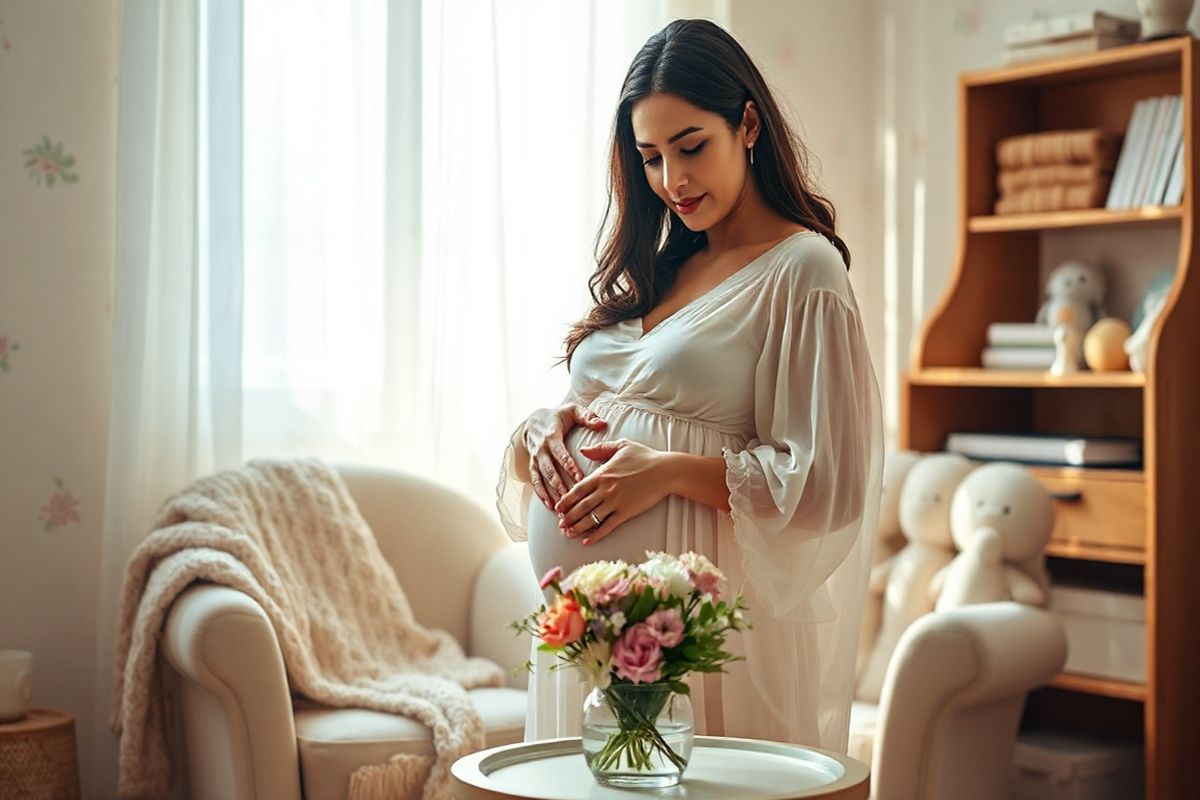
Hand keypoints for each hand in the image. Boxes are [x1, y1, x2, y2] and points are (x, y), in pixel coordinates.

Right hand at [523, 403, 606, 508]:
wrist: (534, 420)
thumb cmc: (558, 416)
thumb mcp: (572, 410)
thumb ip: (587, 416)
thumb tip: (602, 424)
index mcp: (551, 436)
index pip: (561, 454)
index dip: (570, 466)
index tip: (580, 479)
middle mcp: (541, 449)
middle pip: (550, 470)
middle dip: (559, 485)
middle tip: (571, 500)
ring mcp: (535, 459)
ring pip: (542, 478)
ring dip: (550, 493)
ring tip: (560, 508)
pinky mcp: (532, 466)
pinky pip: (535, 481)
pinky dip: (540, 494)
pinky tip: (549, 505)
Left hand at [554, 439, 672, 545]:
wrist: (666, 471)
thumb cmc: (646, 457)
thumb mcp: (622, 446)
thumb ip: (600, 449)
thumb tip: (583, 450)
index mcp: (602, 474)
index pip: (578, 489)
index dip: (566, 500)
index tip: (558, 508)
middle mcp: (606, 489)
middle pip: (581, 506)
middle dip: (568, 517)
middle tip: (560, 525)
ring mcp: (615, 502)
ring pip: (591, 518)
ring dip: (577, 527)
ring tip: (568, 534)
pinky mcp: (626, 512)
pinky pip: (607, 526)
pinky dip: (596, 535)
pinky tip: (587, 541)